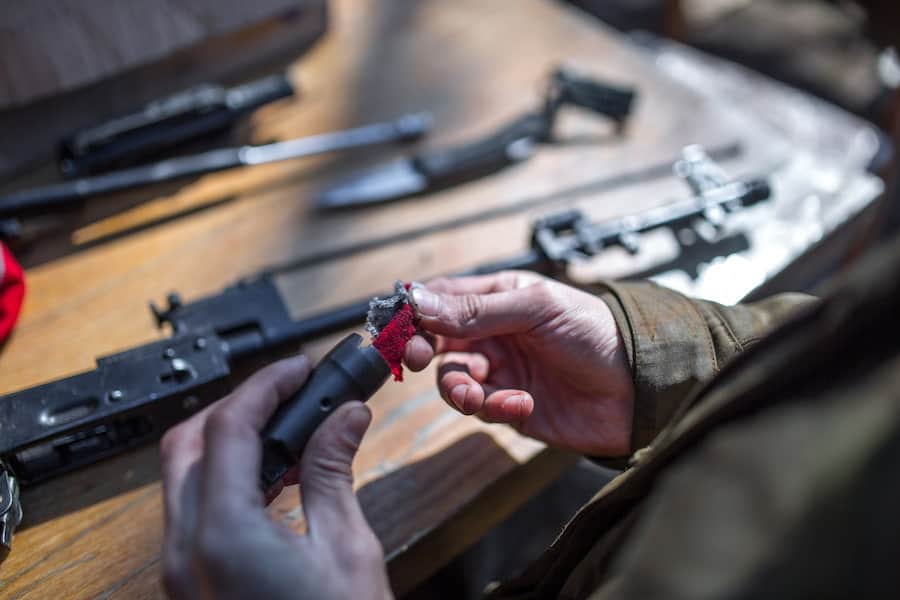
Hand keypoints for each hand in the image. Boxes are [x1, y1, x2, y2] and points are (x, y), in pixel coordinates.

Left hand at [159, 356, 392, 599]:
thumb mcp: (348, 552)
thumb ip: (334, 475)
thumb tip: (345, 417)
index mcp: (224, 537)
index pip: (228, 428)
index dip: (266, 385)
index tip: (299, 370)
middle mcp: (185, 552)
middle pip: (188, 444)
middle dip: (238, 405)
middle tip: (289, 391)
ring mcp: (181, 569)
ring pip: (183, 475)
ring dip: (229, 440)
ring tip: (288, 430)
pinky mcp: (190, 581)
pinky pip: (191, 509)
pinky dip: (225, 477)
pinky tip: (271, 475)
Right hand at [405, 271, 633, 456]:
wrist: (640, 388)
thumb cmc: (597, 333)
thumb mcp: (536, 308)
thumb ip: (476, 309)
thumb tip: (418, 302)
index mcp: (498, 297)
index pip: (441, 299)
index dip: (416, 312)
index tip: (400, 327)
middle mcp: (494, 333)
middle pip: (438, 342)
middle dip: (427, 353)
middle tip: (423, 360)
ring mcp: (502, 370)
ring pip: (453, 380)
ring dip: (459, 388)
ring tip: (481, 394)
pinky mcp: (510, 406)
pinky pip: (483, 408)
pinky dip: (495, 407)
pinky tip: (524, 403)